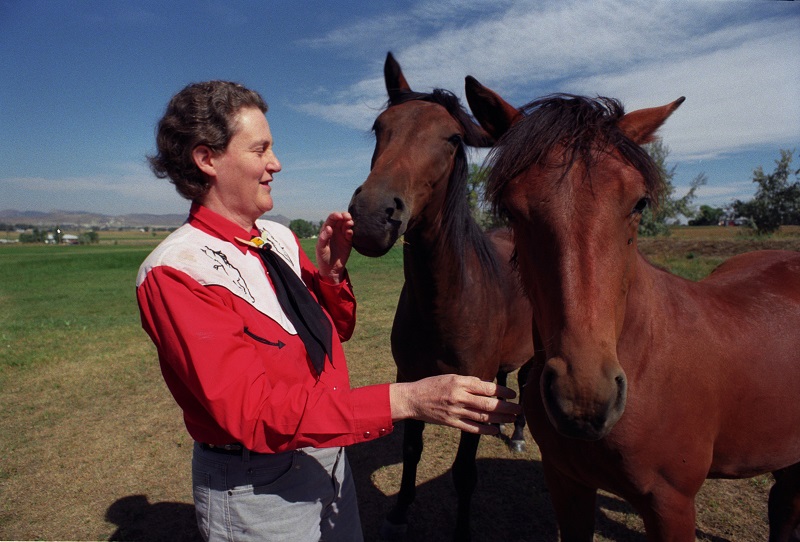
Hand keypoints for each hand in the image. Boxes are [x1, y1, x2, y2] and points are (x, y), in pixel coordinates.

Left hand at [316, 211, 353, 283]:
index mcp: (326, 230)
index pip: (331, 219)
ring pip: (346, 225)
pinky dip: (351, 231)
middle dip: (344, 216)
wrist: (331, 269)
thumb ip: (323, 238)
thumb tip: (329, 228)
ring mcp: (342, 235)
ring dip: (349, 222)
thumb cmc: (323, 258)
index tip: (339, 216)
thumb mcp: (320, 249)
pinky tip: (350, 233)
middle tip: (348, 217)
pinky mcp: (348, 241)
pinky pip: (350, 233)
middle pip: (340, 219)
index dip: (335, 215)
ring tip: (350, 223)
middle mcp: (334, 230)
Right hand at [389, 375, 522, 434]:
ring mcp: (455, 411)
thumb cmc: (431, 386)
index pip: (486, 387)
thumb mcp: (450, 377)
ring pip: (482, 417)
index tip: (512, 394)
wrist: (412, 399)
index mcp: (459, 383)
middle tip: (519, 409)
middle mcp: (459, 397)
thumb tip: (488, 387)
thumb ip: (468, 382)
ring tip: (512, 419)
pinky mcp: (451, 423)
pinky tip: (496, 431)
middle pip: (488, 403)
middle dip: (506, 407)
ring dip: (500, 419)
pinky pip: (472, 428)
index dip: (502, 392)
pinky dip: (485, 430)